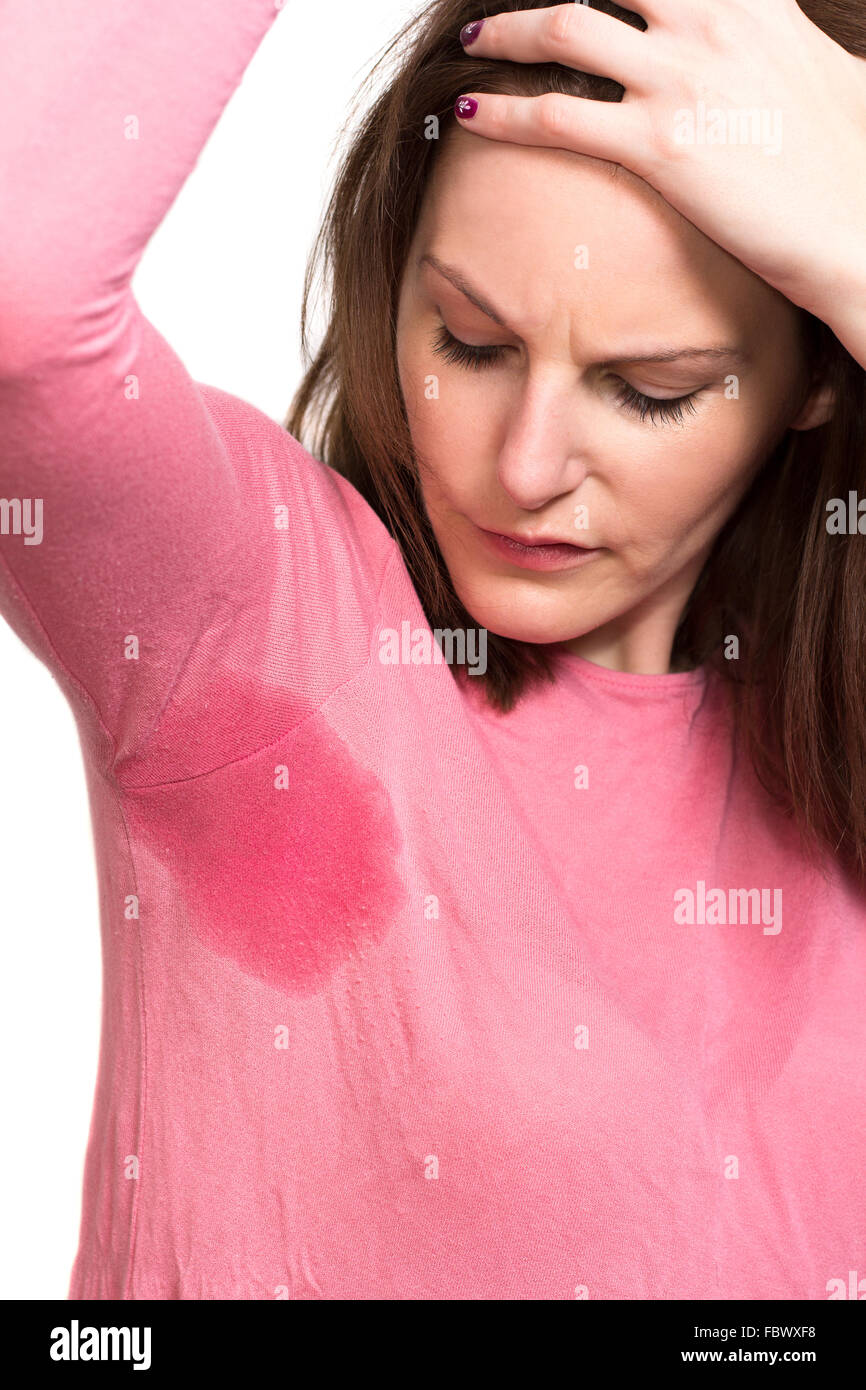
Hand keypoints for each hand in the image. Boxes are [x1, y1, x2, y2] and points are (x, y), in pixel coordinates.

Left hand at [455, 1, 865, 348]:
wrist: (861, 227)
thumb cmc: (851, 165)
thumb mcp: (824, 72)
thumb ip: (778, 42)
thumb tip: (772, 48)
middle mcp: (712, 22)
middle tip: (509, 4)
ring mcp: (681, 80)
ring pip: (564, 29)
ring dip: (506, 32)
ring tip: (474, 40)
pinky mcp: (658, 146)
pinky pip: (555, 118)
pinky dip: (500, 112)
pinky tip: (468, 114)